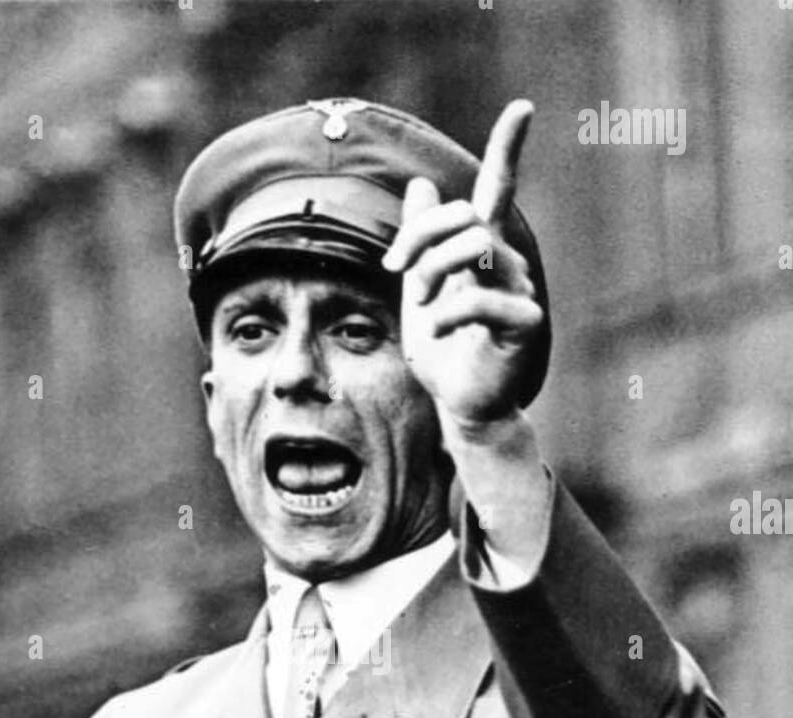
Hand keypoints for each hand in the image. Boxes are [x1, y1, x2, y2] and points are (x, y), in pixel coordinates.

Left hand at [383, 100, 543, 428]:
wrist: (460, 406)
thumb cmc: (444, 353)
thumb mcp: (419, 290)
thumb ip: (419, 242)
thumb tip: (419, 183)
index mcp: (484, 250)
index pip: (497, 190)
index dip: (509, 148)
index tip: (523, 108)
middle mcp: (507, 262)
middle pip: (467, 215)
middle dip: (421, 236)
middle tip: (397, 269)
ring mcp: (520, 291)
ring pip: (475, 247)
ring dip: (432, 270)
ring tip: (420, 303)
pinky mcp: (524, 324)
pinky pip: (480, 299)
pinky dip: (448, 313)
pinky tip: (439, 331)